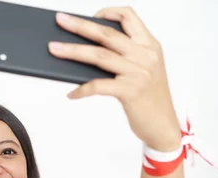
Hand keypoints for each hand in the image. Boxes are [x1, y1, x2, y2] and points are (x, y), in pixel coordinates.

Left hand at [48, 7, 180, 150]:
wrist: (163, 125)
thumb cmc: (149, 98)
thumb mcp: (143, 69)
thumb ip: (124, 56)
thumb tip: (86, 51)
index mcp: (149, 45)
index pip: (129, 17)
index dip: (108, 12)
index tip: (91, 16)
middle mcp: (145, 55)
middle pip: (107, 34)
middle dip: (80, 25)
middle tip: (60, 20)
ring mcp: (138, 73)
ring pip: (99, 56)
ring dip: (73, 51)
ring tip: (54, 49)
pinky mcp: (131, 91)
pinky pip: (98, 85)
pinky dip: (82, 89)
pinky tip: (72, 93)